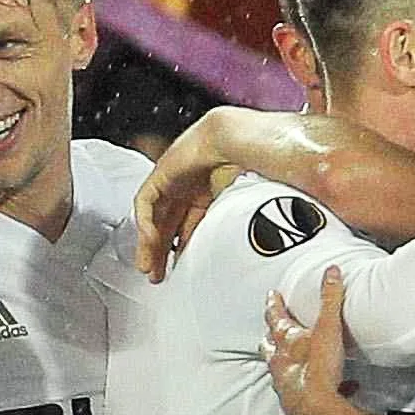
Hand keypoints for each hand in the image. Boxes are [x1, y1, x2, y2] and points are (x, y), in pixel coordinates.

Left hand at [132, 111, 249, 280]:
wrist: (235, 138)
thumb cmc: (249, 163)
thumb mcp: (245, 205)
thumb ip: (246, 224)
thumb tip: (270, 246)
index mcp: (209, 192)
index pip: (189, 225)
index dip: (183, 248)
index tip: (180, 269)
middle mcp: (188, 187)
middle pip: (168, 224)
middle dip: (162, 252)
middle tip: (158, 276)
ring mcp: (173, 180)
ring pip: (154, 217)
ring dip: (149, 244)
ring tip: (148, 268)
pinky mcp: (160, 174)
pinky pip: (145, 203)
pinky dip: (145, 223)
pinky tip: (149, 240)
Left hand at [261, 268, 366, 414]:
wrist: (317, 410)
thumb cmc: (318, 370)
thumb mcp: (328, 327)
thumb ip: (330, 298)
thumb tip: (331, 272)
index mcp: (287, 342)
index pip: (276, 317)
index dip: (274, 304)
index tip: (272, 295)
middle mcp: (282, 363)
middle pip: (271, 345)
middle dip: (271, 335)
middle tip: (271, 329)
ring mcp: (287, 384)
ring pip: (283, 370)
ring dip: (289, 362)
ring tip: (295, 359)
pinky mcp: (298, 403)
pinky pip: (308, 393)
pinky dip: (322, 388)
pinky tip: (341, 388)